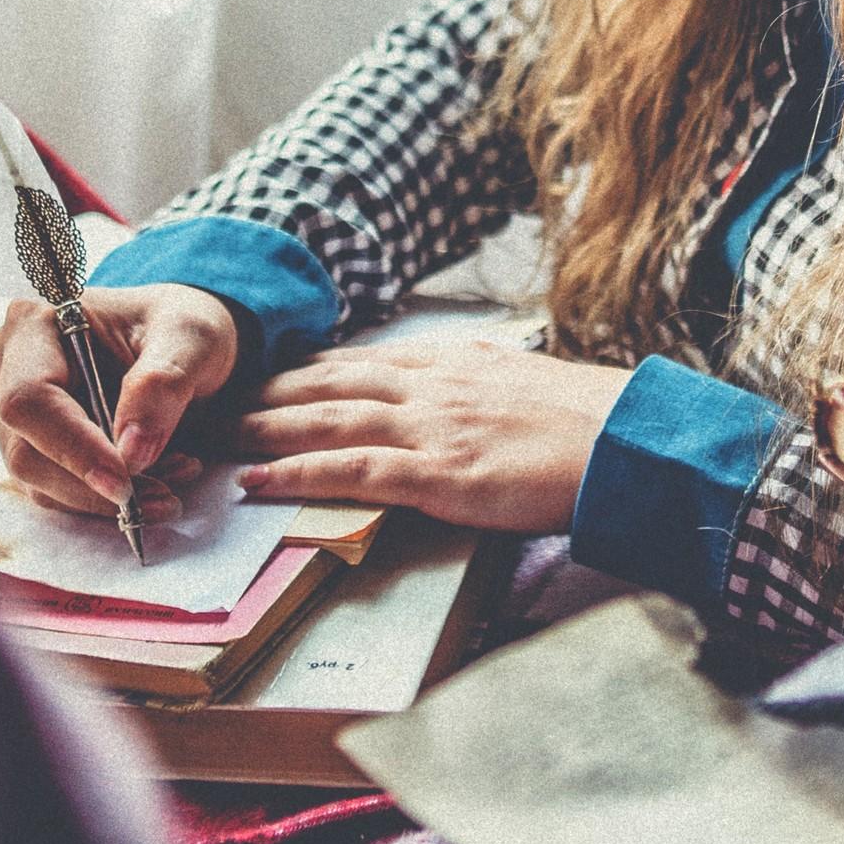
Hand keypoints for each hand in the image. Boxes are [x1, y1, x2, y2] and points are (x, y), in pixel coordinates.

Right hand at [0, 283, 238, 519]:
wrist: (177, 343)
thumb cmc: (178, 327)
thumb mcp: (191, 339)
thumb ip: (164, 383)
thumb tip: (131, 451)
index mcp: (35, 323)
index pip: (29, 399)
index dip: (72, 447)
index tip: (125, 481)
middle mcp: (7, 364)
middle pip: (27, 450)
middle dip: (96, 485)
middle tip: (164, 495)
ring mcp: (8, 407)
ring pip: (39, 479)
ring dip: (104, 497)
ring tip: (168, 485)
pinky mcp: (27, 441)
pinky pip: (53, 488)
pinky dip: (101, 496)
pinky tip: (151, 482)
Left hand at [233, 341, 632, 533]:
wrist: (622, 441)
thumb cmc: (582, 418)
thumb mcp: (519, 378)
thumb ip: (476, 377)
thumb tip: (457, 378)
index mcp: (450, 363)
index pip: (362, 360)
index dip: (309, 369)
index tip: (270, 375)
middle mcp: (428, 386)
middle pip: (330, 384)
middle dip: (271, 394)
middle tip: (222, 403)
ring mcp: (429, 428)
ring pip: (327, 422)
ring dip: (266, 429)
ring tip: (221, 438)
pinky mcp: (436, 475)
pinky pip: (351, 473)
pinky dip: (298, 476)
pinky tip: (259, 483)